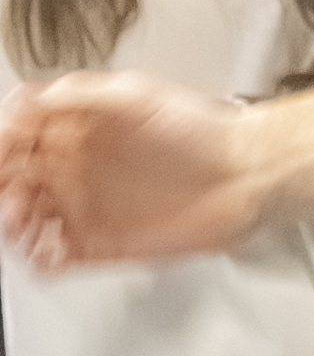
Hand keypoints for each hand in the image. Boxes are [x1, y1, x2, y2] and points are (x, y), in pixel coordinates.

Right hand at [0, 72, 265, 267]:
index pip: (19, 136)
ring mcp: (85, 206)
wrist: (248, 175)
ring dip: (12, 223)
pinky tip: (43, 252)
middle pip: (12, 180)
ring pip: (23, 220)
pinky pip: (53, 257)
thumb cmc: (205, 132)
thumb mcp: (138, 97)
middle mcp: (78, 168)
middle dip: (3, 186)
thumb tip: (31, 97)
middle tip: (10, 191)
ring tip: (22, 222)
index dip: (4, 142)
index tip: (5, 147)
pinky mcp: (99, 242)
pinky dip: (39, 260)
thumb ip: (80, 95)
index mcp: (81, 130)